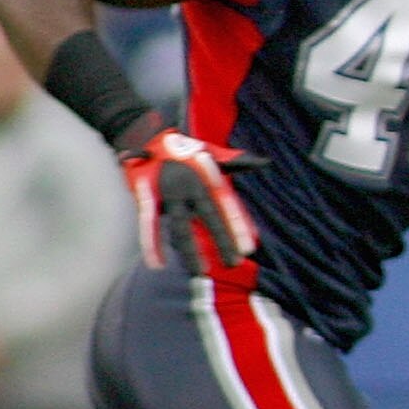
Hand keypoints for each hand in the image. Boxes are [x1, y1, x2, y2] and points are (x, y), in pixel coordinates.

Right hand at [121, 129, 262, 273]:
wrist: (144, 136)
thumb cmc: (183, 149)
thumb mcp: (212, 153)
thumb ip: (237, 162)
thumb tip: (264, 163)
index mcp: (208, 178)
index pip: (228, 205)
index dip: (239, 226)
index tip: (250, 247)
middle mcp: (191, 186)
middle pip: (209, 218)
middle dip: (222, 242)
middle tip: (234, 264)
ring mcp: (168, 192)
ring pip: (180, 227)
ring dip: (190, 251)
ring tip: (200, 272)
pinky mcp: (145, 196)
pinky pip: (149, 224)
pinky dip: (151, 245)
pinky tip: (157, 265)